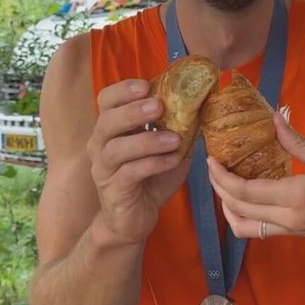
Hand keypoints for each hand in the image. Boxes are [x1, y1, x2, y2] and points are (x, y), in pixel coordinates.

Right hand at [86, 79, 186, 243]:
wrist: (133, 219)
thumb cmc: (150, 179)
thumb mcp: (167, 149)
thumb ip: (179, 127)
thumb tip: (204, 102)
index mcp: (111, 129)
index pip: (106, 100)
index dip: (122, 90)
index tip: (146, 85)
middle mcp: (100, 145)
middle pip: (106, 122)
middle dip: (132, 111)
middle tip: (158, 106)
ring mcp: (103, 169)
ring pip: (116, 148)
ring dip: (146, 141)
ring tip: (174, 139)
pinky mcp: (113, 191)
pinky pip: (128, 174)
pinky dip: (152, 164)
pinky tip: (172, 161)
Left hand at [206, 112, 304, 252]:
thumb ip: (298, 143)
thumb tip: (275, 118)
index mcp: (296, 196)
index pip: (244, 190)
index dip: (220, 176)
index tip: (211, 159)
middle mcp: (288, 217)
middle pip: (237, 209)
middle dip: (218, 189)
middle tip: (213, 167)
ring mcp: (292, 230)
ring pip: (243, 226)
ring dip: (228, 208)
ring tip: (226, 184)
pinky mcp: (297, 235)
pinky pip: (259, 230)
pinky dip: (244, 217)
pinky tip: (249, 198)